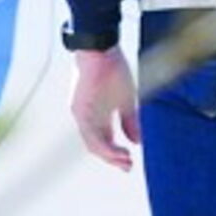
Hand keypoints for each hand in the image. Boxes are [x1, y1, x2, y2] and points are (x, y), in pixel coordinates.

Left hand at [70, 47, 141, 171]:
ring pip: (92, 143)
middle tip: (128, 166)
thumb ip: (129, 122)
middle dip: (113, 158)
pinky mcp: (79, 110)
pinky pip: (90, 133)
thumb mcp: (126, 100)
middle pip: (97, 145)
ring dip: (108, 154)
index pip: (106, 140)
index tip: (131, 162)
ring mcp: (82, 115)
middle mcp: (88, 118)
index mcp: (99, 116)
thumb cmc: (113, 70)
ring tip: (124, 160)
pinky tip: (115, 149)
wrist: (101, 49)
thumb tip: (136, 142)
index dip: (117, 153)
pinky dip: (103, 144)